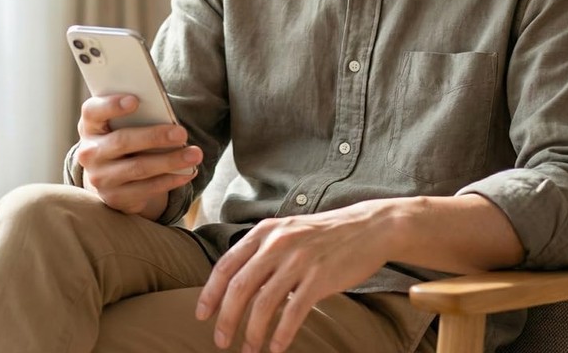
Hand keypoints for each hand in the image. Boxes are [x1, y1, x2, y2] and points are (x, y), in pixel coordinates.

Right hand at [75, 93, 201, 218]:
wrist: (111, 174)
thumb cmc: (125, 135)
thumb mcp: (123, 123)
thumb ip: (138, 114)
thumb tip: (165, 111)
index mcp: (91, 125)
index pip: (93, 111)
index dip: (111, 105)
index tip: (135, 100)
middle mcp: (90, 152)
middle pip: (122, 141)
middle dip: (155, 136)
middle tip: (182, 132)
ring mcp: (100, 177)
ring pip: (138, 168)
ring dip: (170, 161)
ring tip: (194, 154)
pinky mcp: (114, 198)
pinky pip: (146, 189)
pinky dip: (170, 179)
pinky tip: (187, 172)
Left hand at [195, 206, 389, 352]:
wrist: (365, 227)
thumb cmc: (321, 235)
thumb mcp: (285, 232)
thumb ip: (261, 251)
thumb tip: (234, 283)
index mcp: (264, 231)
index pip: (226, 264)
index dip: (210, 293)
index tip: (202, 315)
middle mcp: (277, 243)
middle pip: (239, 286)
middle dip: (226, 318)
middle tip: (221, 341)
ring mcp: (298, 260)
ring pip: (263, 303)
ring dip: (252, 333)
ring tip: (249, 351)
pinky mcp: (320, 277)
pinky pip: (293, 312)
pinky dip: (281, 334)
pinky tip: (276, 348)